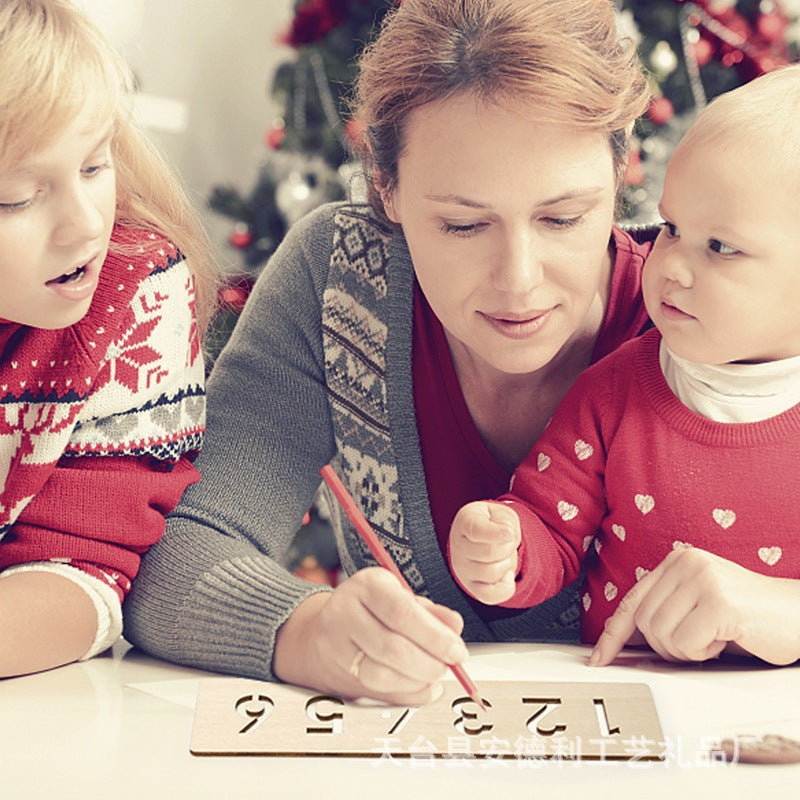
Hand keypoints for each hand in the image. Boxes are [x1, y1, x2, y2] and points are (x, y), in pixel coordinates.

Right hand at [273, 567, 467, 705]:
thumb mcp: (398, 596)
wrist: (318, 630)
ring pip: (382, 675)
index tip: (457, 651)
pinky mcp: (337, 675)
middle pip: (392, 648)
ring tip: (433, 675)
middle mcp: (345, 613)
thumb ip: (429, 612)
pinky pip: (377, 694)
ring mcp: (336, 647)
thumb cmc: (369, 610)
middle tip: (448, 666)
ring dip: (417, 682)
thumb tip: (454, 626)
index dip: (434, 636)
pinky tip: (420, 687)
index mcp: (366, 586)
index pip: (401, 612)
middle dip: (429, 663)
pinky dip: (406, 695)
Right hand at [449, 501, 520, 604]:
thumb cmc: (494, 524)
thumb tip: (507, 535)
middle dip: (508, 547)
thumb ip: (505, 521)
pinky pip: (490, 596)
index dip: (496, 534)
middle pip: (490, 552)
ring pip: (492, 573)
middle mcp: (458, 547)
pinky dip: (506, 587)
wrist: (486, 538)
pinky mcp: (472, 587)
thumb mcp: (502, 514)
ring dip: (507, 564)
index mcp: (465, 522)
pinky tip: (506, 574)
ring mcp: (462, 570)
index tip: (509, 534)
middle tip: (507, 542)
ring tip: (504, 556)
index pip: (476, 530)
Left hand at [590, 547, 799, 666]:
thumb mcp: (699, 605)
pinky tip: (724, 640)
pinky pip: (686, 644)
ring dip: (686, 652)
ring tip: (713, 639)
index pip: (632, 601)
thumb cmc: (750, 617)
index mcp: (677, 560)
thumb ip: (666, 611)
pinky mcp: (719, 602)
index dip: (612, 634)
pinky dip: (703, 653)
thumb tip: (623, 640)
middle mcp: (686, 562)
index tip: (598, 659)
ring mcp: (702, 580)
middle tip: (697, 646)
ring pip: (661, 635)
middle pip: (644, 623)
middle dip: (666, 648)